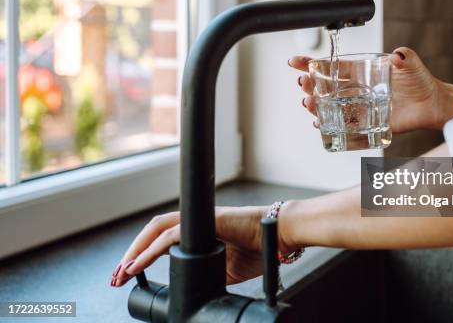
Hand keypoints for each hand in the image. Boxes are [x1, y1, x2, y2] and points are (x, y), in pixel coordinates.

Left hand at [110, 206, 289, 286]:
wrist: (279, 237)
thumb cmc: (258, 248)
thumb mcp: (224, 270)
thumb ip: (202, 272)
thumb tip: (186, 287)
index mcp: (197, 232)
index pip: (161, 238)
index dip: (141, 254)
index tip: (127, 275)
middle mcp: (195, 222)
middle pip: (152, 231)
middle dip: (130, 254)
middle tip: (115, 277)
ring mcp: (200, 221)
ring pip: (156, 230)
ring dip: (135, 251)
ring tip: (121, 273)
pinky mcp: (208, 222)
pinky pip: (172, 235)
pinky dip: (151, 251)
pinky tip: (138, 265)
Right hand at [289, 47, 452, 132]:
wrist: (432, 103)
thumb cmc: (420, 80)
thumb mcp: (411, 64)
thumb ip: (404, 57)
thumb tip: (398, 55)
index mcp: (362, 72)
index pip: (333, 67)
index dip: (313, 63)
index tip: (296, 62)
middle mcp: (357, 89)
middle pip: (327, 87)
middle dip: (310, 84)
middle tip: (301, 83)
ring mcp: (360, 106)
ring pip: (331, 106)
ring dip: (316, 105)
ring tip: (307, 103)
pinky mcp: (367, 122)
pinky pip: (344, 125)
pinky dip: (330, 124)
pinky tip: (319, 123)